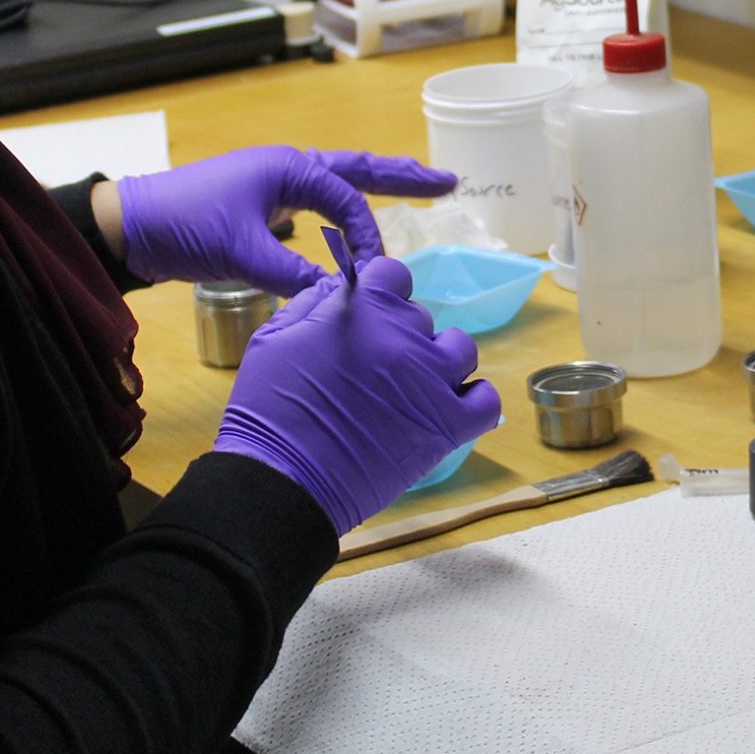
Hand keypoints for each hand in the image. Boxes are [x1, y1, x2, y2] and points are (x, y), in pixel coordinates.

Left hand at [109, 146, 454, 294]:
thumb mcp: (242, 252)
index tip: (375, 274)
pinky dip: (344, 211)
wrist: (132, 227)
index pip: (348, 200)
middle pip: (358, 170)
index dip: (368, 237)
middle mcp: (287, 169)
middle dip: (404, 176)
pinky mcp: (262, 208)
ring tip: (418, 188)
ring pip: (339, 184)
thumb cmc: (184, 226)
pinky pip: (318, 205)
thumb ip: (293, 274)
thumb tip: (340, 295)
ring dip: (377, 188)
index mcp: (287, 168)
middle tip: (449, 180)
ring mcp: (275, 186)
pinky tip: (355, 224)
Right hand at [215, 257, 500, 532]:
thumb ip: (313, 302)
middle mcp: (404, 335)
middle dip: (399, 336)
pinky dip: (473, 402)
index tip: (369, 319)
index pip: (393, 274)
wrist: (282, 479)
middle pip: (421, 317)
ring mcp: (432, 379)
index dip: (380, 294)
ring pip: (460, 350)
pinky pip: (486, 400)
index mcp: (363, 307)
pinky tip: (449, 411)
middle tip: (372, 371)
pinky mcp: (448, 424)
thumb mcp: (274, 338)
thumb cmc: (268, 410)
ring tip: (412, 390)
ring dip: (440, 362)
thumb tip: (341, 285)